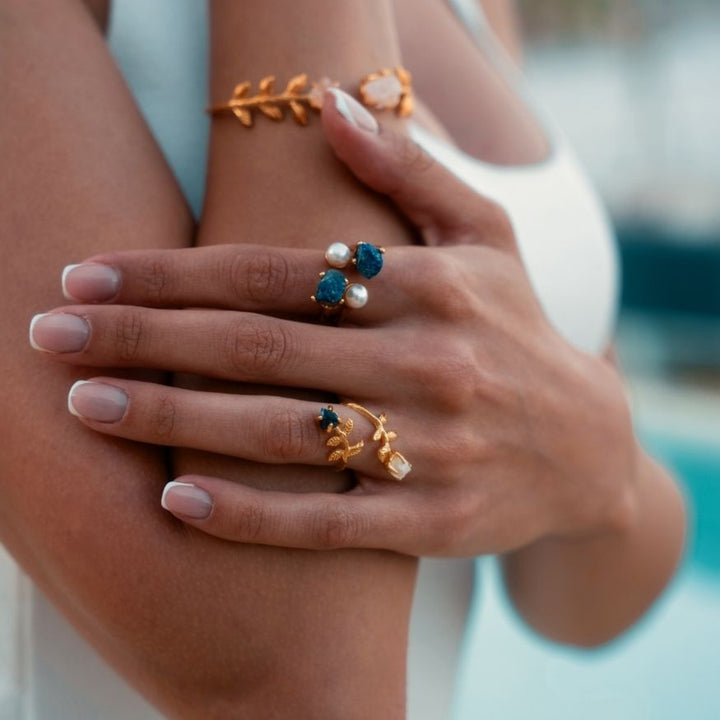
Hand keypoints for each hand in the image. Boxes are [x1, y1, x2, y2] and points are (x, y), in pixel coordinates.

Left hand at [30, 90, 637, 555]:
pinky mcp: (434, 524)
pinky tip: (175, 499)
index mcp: (431, 288)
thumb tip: (326, 101)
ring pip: (280, 434)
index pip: (276, 273)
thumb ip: (408, 171)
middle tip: (51, 333)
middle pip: (259, 348)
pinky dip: (248, 514)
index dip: (175, 274)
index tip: (89, 275)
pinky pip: (325, 524)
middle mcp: (430, 365)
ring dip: (172, 420)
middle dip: (144, 339)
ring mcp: (433, 451)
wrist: (590, 447)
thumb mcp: (485, 238)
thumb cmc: (520, 332)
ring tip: (86, 404)